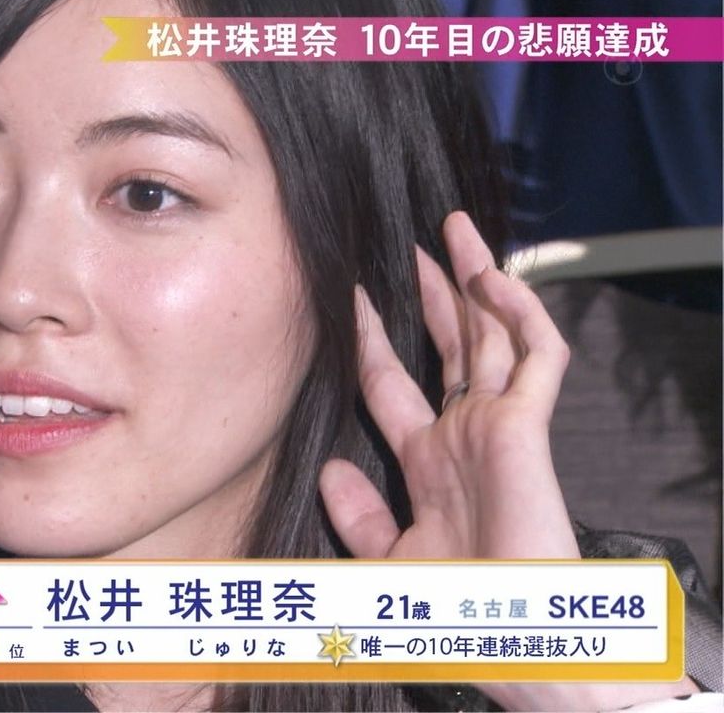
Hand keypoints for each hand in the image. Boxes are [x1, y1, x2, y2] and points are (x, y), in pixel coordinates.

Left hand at [319, 211, 697, 708]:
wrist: (505, 638)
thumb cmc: (458, 613)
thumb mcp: (389, 561)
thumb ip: (360, 515)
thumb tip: (334, 467)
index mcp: (430, 460)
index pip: (393, 382)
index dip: (375, 338)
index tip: (354, 296)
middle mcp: (465, 433)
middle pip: (451, 345)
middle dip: (435, 292)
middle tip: (420, 242)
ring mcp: (499, 427)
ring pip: (493, 335)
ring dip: (477, 281)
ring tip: (455, 230)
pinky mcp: (528, 429)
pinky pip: (535, 357)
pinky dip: (520, 314)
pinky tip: (492, 278)